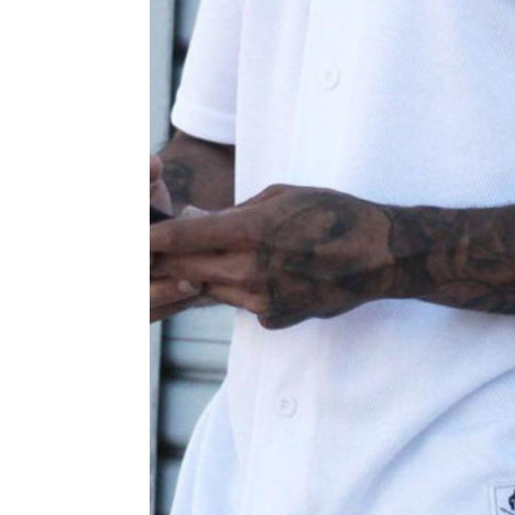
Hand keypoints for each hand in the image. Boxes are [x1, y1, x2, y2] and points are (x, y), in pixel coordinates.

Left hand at [149, 185, 396, 328]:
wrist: (382, 256)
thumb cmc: (336, 214)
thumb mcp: (283, 195)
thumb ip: (238, 211)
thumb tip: (205, 220)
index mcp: (250, 232)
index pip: (181, 240)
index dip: (151, 240)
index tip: (133, 238)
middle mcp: (250, 271)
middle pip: (187, 271)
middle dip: (170, 261)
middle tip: (157, 253)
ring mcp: (262, 301)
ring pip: (211, 291)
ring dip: (206, 275)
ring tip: (222, 256)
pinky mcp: (276, 319)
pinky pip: (242, 305)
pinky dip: (241, 290)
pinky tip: (266, 274)